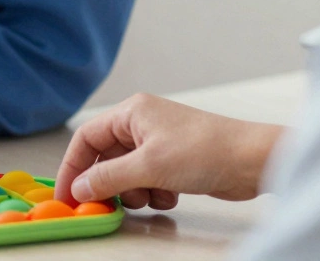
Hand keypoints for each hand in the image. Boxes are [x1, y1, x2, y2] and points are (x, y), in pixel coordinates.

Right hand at [54, 94, 284, 209]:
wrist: (253, 160)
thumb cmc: (206, 150)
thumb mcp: (149, 166)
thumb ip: (108, 178)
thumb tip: (79, 188)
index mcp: (132, 113)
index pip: (87, 138)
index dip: (73, 167)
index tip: (66, 194)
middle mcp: (142, 125)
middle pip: (106, 159)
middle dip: (109, 184)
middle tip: (107, 205)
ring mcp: (159, 144)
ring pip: (127, 174)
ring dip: (135, 192)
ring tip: (154, 195)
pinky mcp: (174, 162)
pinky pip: (148, 182)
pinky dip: (154, 193)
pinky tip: (172, 195)